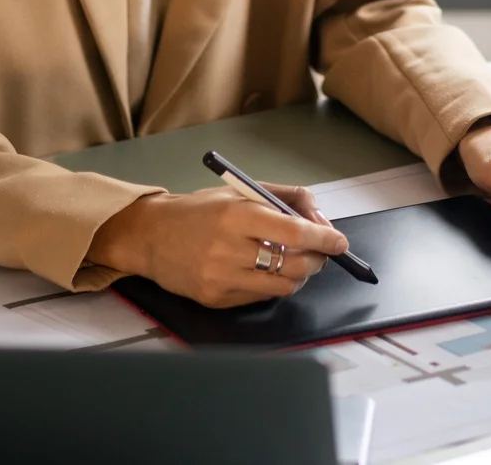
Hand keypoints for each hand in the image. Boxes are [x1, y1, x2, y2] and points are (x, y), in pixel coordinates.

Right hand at [88, 183, 346, 306]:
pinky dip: (274, 285)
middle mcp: (229, 249)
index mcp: (237, 216)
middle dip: (317, 260)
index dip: (324, 239)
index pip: (294, 233)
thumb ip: (285, 199)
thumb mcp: (241, 191)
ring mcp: (222, 278)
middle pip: (295, 265)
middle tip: (319, 252)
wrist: (150, 236)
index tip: (340, 242)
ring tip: (296, 263)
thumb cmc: (200, 210)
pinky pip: (261, 297)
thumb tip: (320, 221)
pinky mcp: (216, 299)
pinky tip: (267, 271)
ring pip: (283, 286)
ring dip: (300, 275)